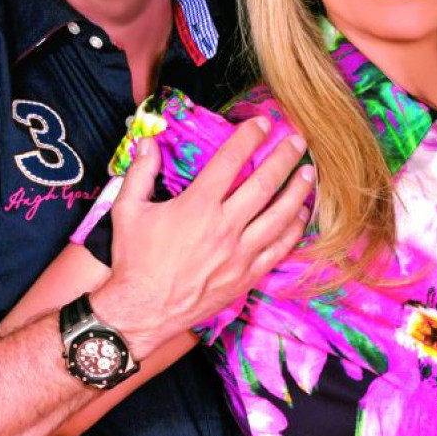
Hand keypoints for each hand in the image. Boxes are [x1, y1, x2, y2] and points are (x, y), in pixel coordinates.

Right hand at [93, 117, 314, 354]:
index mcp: (197, 206)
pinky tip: (302, 214)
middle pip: (264, 184)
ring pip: (280, 216)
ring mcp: (239, 253)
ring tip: (309, 172)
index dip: (249, 137)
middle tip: (299, 141)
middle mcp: (224, 227)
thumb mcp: (126, 210)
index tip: (263, 123)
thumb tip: (148, 141)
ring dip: (298, 191)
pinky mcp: (246, 276)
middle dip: (284, 158)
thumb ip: (140, 172)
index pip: (231, 160)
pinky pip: (279, 248)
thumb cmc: (134, 261)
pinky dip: (294, 229)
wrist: (141, 312)